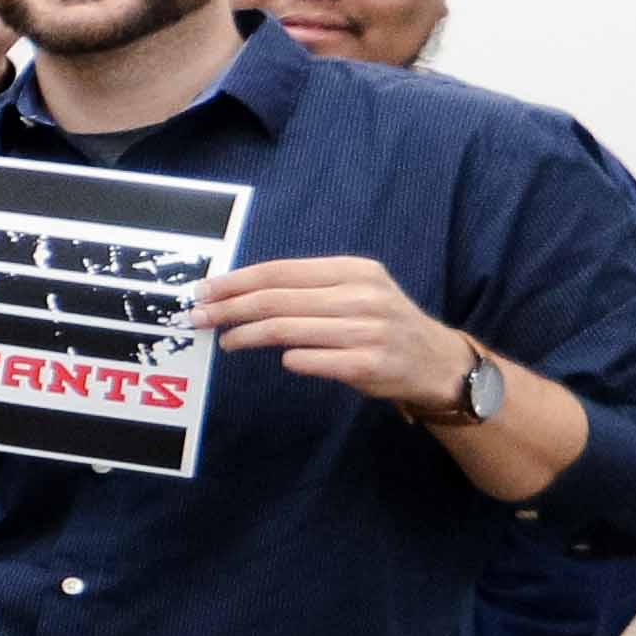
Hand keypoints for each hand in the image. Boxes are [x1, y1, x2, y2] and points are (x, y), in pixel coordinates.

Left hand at [193, 254, 472, 410]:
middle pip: (276, 299)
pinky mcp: (368, 365)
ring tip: (226, 340)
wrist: (437, 361)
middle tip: (198, 317)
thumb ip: (308, 289)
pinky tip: (279, 360)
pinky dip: (288, 360)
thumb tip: (240, 292)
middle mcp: (361, 296)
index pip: (280, 271)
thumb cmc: (383, 324)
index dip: (236, 281)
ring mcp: (366, 331)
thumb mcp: (356, 291)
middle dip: (229, 308)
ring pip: (287, 330)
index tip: (203, 291)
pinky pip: (310, 361)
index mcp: (354, 271)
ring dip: (247, 336)